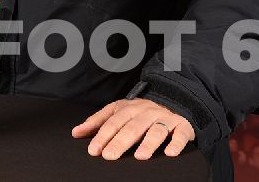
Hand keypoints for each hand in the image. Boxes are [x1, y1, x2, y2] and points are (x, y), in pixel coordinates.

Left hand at [71, 98, 194, 159]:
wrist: (174, 102)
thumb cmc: (140, 113)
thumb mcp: (118, 112)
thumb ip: (97, 122)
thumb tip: (75, 132)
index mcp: (129, 108)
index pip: (113, 122)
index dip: (103, 136)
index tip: (94, 150)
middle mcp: (146, 112)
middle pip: (132, 127)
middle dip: (120, 141)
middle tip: (110, 156)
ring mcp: (165, 118)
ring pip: (156, 130)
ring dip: (148, 143)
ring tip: (140, 157)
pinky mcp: (183, 125)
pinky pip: (181, 134)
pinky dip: (176, 143)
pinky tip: (170, 154)